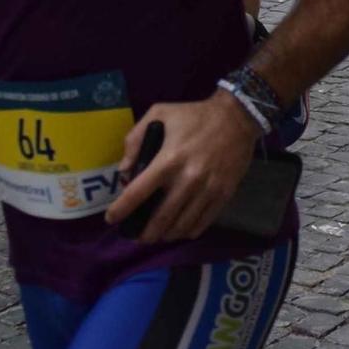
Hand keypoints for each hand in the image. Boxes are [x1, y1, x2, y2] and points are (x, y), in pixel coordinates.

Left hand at [103, 93, 258, 243]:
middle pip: (161, 218)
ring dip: (165, 235)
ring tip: (157, 235)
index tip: (111, 219)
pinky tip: (181, 230)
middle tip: (136, 236)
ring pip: (182, 225)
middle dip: (144, 233)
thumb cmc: (195, 115)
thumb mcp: (159, 113)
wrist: (237, 116)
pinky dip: (188, 231)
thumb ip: (135, 139)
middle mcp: (187, 179)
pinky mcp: (224, 194)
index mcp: (168, 160)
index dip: (120, 210)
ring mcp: (208, 189)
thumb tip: (124, 170)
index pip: (137, 193)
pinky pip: (203, 222)